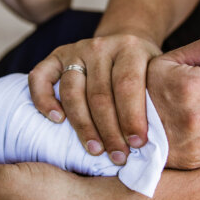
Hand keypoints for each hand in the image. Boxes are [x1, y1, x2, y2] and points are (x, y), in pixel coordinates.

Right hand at [29, 34, 161, 164]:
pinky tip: (56, 120)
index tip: (137, 144)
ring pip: (72, 90)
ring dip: (82, 125)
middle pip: (99, 94)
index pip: (128, 85)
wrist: (124, 43)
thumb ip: (157, 97)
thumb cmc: (144, 70)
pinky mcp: (56, 56)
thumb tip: (159, 138)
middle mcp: (101, 46)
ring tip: (95, 149)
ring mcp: (76, 50)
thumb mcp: (158, 74)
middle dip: (109, 130)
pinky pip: (40, 76)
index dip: (131, 117)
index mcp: (130, 49)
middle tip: (118, 156)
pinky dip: (43, 99)